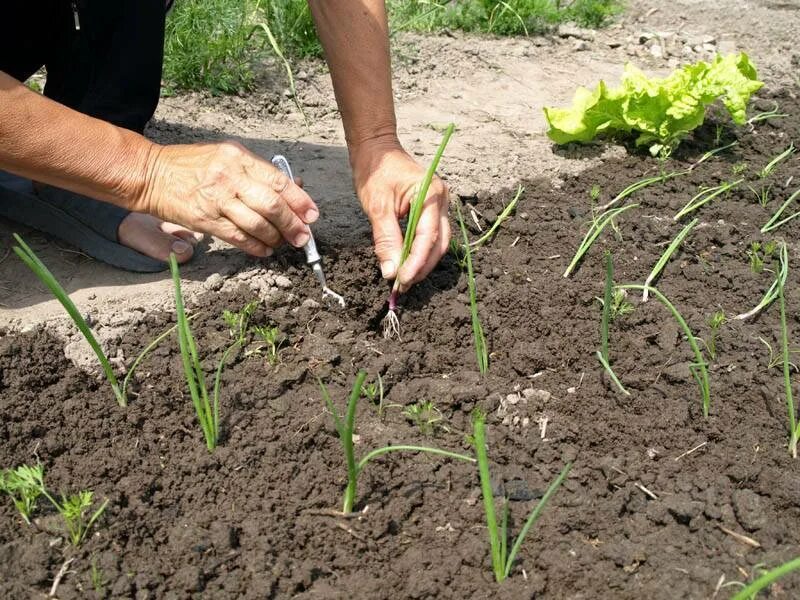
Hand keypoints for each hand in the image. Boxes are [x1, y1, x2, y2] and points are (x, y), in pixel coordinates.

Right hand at [137, 141, 317, 256]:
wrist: (151, 174)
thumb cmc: (192, 165)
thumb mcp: (226, 157)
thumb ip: (256, 173)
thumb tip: (293, 190)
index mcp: (238, 158)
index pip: (278, 180)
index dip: (300, 201)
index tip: (312, 215)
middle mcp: (229, 177)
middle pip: (271, 204)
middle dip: (292, 224)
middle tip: (302, 236)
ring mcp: (216, 199)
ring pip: (257, 224)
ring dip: (275, 238)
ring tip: (283, 244)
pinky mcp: (205, 219)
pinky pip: (238, 237)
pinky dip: (256, 247)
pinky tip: (265, 250)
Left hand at [351, 140, 449, 291]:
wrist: (376, 148)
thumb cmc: (375, 170)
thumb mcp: (377, 207)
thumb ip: (386, 240)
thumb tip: (391, 272)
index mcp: (430, 195)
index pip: (428, 237)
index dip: (416, 263)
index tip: (402, 280)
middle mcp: (441, 200)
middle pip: (438, 244)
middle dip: (421, 267)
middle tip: (402, 285)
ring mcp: (438, 204)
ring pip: (437, 242)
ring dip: (421, 262)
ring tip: (403, 278)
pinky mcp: (431, 209)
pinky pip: (430, 235)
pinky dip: (419, 251)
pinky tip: (405, 262)